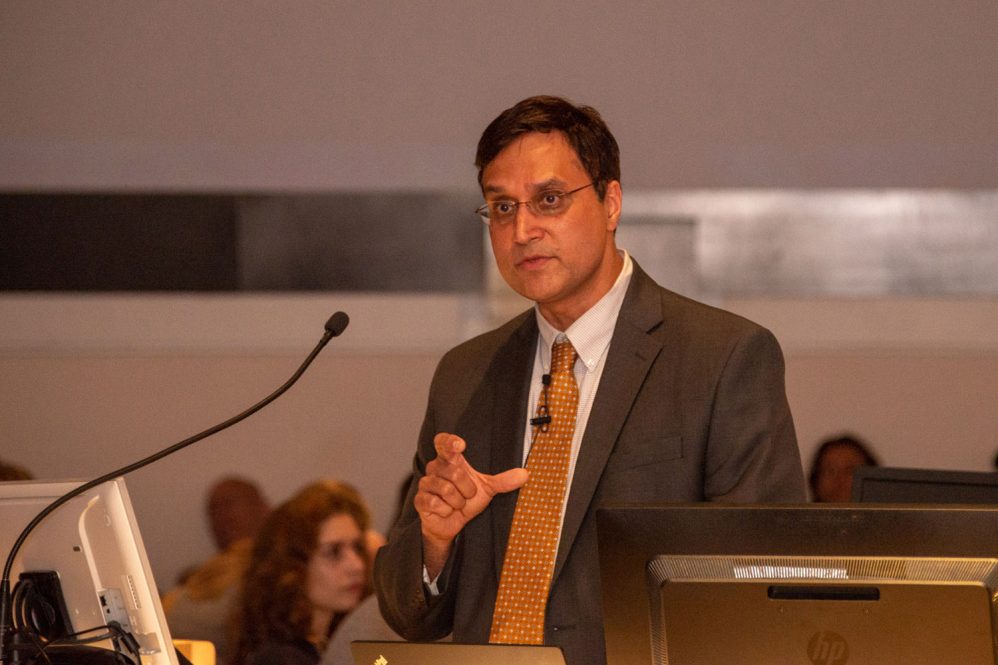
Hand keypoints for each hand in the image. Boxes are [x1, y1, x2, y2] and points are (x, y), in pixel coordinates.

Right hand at [415, 433, 526, 576]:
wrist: (452, 523)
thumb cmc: (467, 499)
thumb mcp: (488, 489)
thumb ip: (503, 480)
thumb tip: (525, 474)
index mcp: (450, 459)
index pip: (443, 442)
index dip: (449, 441)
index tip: (461, 446)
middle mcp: (435, 467)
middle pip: (454, 472)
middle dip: (467, 489)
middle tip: (467, 495)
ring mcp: (426, 483)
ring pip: (446, 489)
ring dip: (458, 502)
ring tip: (458, 504)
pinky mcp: (420, 500)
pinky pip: (435, 503)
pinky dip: (447, 510)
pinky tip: (447, 511)